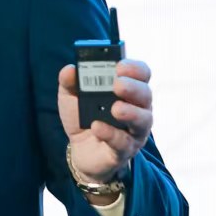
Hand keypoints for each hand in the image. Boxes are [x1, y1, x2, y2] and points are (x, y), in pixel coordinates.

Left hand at [56, 58, 153, 184]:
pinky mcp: (125, 150)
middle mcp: (137, 107)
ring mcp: (135, 130)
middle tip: (118, 85)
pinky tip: (97, 127)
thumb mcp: (71, 96)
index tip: (120, 66)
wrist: (79, 149)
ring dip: (131, 112)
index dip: (134, 68)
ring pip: (144, 120)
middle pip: (146, 94)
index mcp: (128, 89)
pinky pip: (124, 142)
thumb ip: (69, 82)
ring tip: (115, 109)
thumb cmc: (83, 116)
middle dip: (133, 88)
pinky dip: (111, 134)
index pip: (141, 73)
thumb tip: (70, 69)